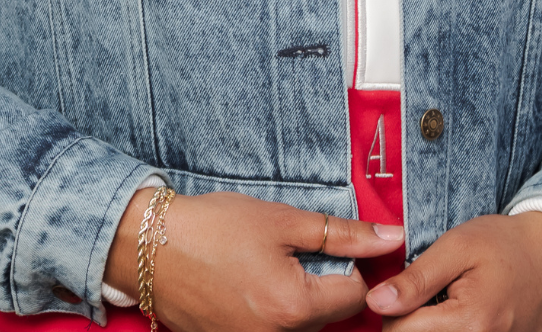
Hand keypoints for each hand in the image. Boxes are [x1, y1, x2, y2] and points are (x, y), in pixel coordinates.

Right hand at [103, 187, 403, 330]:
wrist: (149, 247)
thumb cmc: (214, 227)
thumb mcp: (281, 220)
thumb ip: (341, 233)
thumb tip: (392, 237)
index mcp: (295, 308)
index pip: (355, 296)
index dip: (354, 265)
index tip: (337, 243)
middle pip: (329, 316)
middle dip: (326, 283)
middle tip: (300, 250)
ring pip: (302, 328)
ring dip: (300, 300)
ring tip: (273, 265)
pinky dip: (273, 312)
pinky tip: (254, 283)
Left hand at [365, 212, 541, 330]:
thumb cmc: (508, 244)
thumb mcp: (458, 247)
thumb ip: (416, 279)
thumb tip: (376, 302)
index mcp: (470, 323)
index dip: (389, 308)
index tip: (396, 288)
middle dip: (409, 323)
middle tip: (418, 296)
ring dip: (430, 328)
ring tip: (441, 304)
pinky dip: (453, 331)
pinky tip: (458, 315)